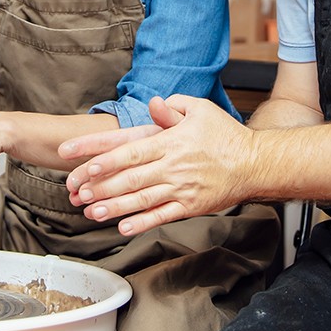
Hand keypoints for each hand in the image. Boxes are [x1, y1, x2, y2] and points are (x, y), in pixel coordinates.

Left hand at [59, 95, 253, 235]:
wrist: (255, 163)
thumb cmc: (225, 135)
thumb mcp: (200, 109)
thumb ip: (172, 107)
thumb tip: (153, 103)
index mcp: (169, 140)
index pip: (126, 147)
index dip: (98, 154)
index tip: (74, 157)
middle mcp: (171, 165)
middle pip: (128, 176)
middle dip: (98, 184)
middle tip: (75, 191)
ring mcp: (180, 188)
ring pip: (141, 199)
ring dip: (113, 206)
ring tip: (90, 212)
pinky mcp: (190, 206)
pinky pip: (162, 216)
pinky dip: (142, 222)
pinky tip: (123, 227)